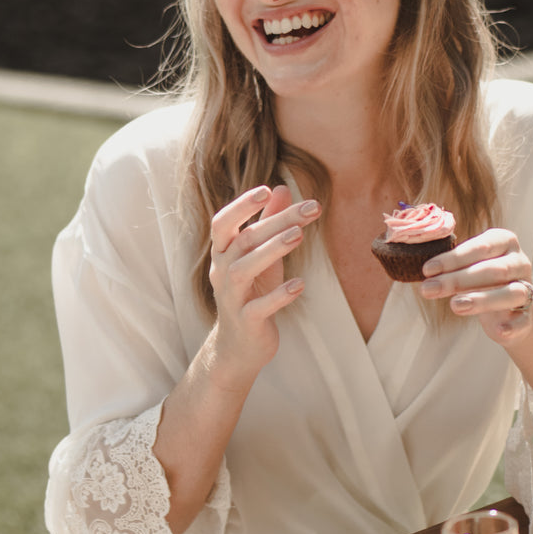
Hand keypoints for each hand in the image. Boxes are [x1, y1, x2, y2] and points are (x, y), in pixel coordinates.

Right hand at [208, 184, 320, 381]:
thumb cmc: (252, 292)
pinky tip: (299, 284)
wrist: (238, 346)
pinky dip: (278, 295)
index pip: (223, 222)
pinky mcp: (246, 322)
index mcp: (223, 253)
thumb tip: (280, 187)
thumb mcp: (260, 256)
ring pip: (244, 269)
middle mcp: (222, 271)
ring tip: (299, 236)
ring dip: (272, 250)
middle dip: (276, 221)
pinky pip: (259, 307)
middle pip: (243, 240)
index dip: (242, 205)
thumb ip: (268, 223)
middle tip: (310, 208)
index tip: (268, 189)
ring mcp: (232, 298)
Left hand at [419, 228, 532, 346]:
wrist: (513, 309)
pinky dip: (512, 326)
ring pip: (509, 293)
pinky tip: (499, 330)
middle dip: (457, 280)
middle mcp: (519, 262)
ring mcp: (527, 288)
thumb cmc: (482, 279)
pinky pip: (523, 320)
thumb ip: (453, 264)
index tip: (426, 270)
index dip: (453, 259)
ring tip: (454, 306)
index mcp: (504, 241)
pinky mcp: (529, 316)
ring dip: (481, 299)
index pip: (479, 247)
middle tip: (428, 289)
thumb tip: (425, 270)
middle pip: (491, 270)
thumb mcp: (470, 264)